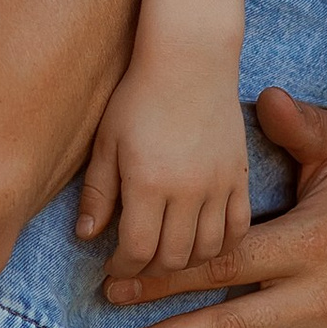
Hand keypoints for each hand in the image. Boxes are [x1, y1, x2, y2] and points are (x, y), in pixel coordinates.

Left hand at [81, 47, 251, 273]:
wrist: (191, 58)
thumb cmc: (140, 95)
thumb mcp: (106, 142)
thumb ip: (97, 192)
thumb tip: (86, 236)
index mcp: (147, 183)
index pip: (137, 251)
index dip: (123, 267)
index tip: (113, 264)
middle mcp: (186, 190)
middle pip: (173, 258)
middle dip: (150, 269)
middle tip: (137, 260)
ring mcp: (218, 184)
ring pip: (208, 250)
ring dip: (185, 262)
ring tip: (167, 252)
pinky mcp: (240, 175)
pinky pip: (239, 227)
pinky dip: (223, 245)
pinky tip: (204, 241)